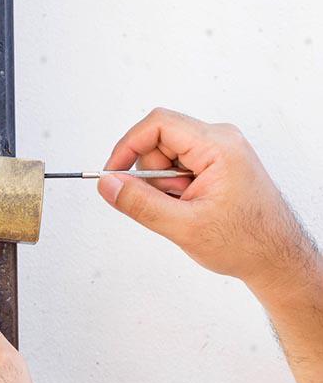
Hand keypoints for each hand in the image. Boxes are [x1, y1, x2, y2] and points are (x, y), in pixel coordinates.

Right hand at [98, 108, 317, 295]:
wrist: (275, 257)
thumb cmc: (245, 242)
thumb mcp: (183, 226)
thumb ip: (139, 203)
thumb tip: (108, 184)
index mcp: (218, 146)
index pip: (158, 125)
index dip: (127, 146)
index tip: (112, 173)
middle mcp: (220, 140)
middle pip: (159, 140)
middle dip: (150, 174)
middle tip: (166, 203)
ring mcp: (219, 151)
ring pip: (165, 155)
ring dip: (162, 185)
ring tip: (183, 208)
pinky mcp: (216, 163)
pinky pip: (177, 166)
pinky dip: (172, 188)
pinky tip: (188, 206)